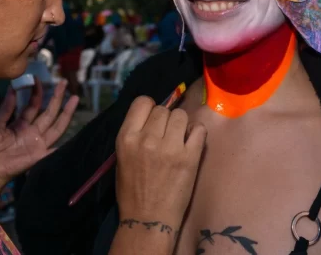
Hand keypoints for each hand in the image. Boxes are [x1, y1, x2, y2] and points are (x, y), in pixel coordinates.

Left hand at [0, 78, 78, 209]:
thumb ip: (6, 108)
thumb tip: (13, 88)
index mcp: (21, 124)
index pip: (34, 105)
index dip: (37, 93)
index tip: (38, 79)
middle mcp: (32, 132)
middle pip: (49, 112)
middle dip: (57, 97)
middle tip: (64, 82)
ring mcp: (37, 143)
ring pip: (56, 126)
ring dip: (66, 113)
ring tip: (75, 98)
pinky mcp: (39, 156)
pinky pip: (54, 149)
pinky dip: (64, 144)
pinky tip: (75, 134)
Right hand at [115, 96, 206, 230]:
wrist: (148, 220)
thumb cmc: (132, 191)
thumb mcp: (122, 157)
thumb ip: (135, 134)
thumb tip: (152, 117)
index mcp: (127, 138)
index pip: (142, 102)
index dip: (149, 108)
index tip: (153, 119)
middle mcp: (147, 139)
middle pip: (163, 109)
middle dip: (165, 120)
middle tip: (166, 135)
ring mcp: (170, 147)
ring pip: (181, 115)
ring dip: (181, 125)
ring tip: (179, 140)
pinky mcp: (190, 157)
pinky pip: (198, 129)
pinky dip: (196, 133)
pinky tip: (191, 144)